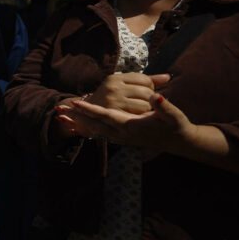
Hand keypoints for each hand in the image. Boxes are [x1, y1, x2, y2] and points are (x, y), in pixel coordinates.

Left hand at [65, 90, 193, 151]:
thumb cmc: (176, 126)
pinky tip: (76, 128)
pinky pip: (100, 134)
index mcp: (131, 126)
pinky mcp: (122, 138)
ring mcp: (121, 138)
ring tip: (61, 117)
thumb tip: (155, 97)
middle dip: (76, 118)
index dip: (90, 110)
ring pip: (95, 131)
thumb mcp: (172, 115)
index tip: (75, 103)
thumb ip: (163, 107)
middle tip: (58, 110)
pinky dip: (87, 131)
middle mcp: (123, 134)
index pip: (106, 117)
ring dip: (78, 124)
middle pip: (95, 125)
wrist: (179, 141)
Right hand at [85, 73, 168, 113]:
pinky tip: (137, 117)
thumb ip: (146, 81)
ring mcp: (114, 100)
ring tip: (139, 110)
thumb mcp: (123, 87)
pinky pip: (140, 113)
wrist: (85, 116)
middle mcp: (113, 87)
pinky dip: (143, 116)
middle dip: (149, 98)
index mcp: (115, 78)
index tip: (142, 94)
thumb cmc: (112, 100)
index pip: (145, 79)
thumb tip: (167, 77)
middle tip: (142, 103)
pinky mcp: (116, 114)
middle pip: (147, 91)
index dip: (149, 87)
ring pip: (146, 103)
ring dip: (147, 108)